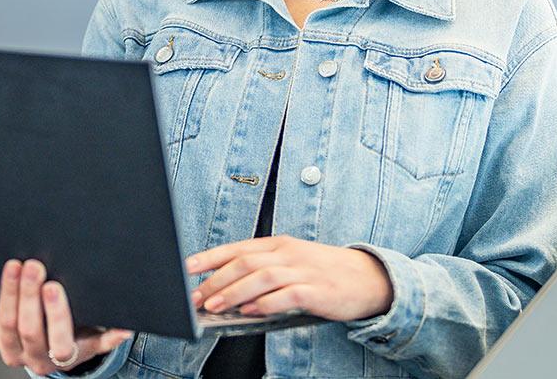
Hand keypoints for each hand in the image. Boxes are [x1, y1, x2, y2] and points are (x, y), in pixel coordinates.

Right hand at [0, 259, 133, 374]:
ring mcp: (64, 356)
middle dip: (31, 298)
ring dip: (59, 316)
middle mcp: (35, 356)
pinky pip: (101, 347)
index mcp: (10, 347)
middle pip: (31, 331)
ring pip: (60, 344)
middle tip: (35, 265)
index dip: (8, 296)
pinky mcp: (91, 351)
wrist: (60, 343)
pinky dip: (110, 337)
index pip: (5, 323)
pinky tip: (120, 325)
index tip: (13, 266)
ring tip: (56, 286)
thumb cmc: (23, 325)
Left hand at [184, 235, 392, 321]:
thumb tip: (226, 290)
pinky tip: (250, 311)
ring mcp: (303, 271)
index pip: (237, 248)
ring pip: (260, 278)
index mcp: (279, 245)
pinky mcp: (317, 291)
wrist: (368, 278)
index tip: (187, 268)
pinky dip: (264, 304)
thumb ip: (263, 270)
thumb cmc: (324, 272)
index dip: (210, 257)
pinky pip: (286, 295)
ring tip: (215, 306)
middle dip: (215, 281)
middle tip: (196, 297)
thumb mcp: (292, 262)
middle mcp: (288, 254)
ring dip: (233, 292)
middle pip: (244, 263)